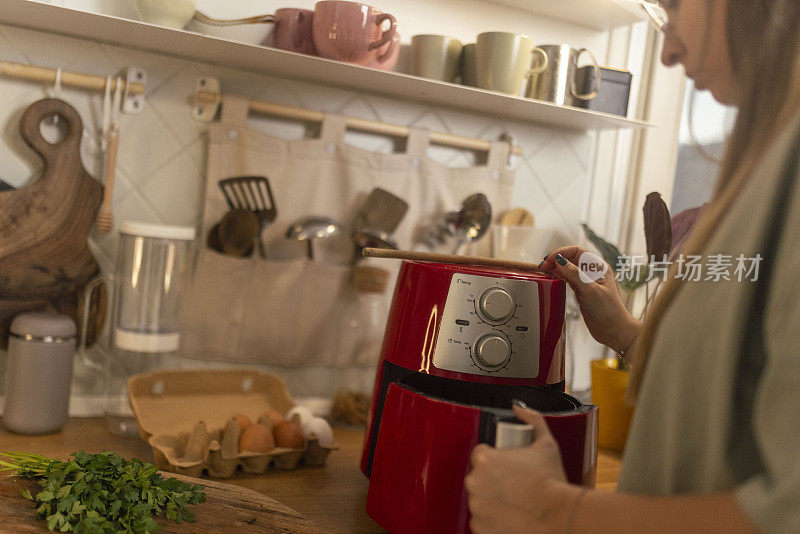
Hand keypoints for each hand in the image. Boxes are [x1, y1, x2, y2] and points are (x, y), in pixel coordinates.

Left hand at [465, 404, 580, 533]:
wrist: (558, 516)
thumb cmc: (551, 483)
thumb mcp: (545, 443)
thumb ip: (532, 420)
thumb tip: (520, 408)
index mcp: (485, 459)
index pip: (481, 455)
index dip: (495, 460)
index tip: (507, 467)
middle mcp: (475, 482)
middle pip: (479, 477)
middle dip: (493, 480)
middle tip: (513, 485)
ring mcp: (476, 506)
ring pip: (480, 499)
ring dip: (492, 499)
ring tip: (514, 501)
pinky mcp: (479, 527)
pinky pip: (481, 521)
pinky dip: (492, 520)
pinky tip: (510, 515)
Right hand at [540, 246, 639, 352]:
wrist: (613, 330)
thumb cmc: (609, 311)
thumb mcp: (590, 291)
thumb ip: (575, 275)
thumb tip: (560, 261)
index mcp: (598, 267)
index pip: (577, 251)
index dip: (561, 253)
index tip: (549, 260)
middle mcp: (592, 272)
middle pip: (570, 258)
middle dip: (556, 259)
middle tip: (544, 266)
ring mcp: (586, 281)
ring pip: (567, 268)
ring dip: (556, 268)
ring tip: (545, 271)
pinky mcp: (581, 291)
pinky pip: (567, 279)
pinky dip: (558, 277)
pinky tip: (552, 278)